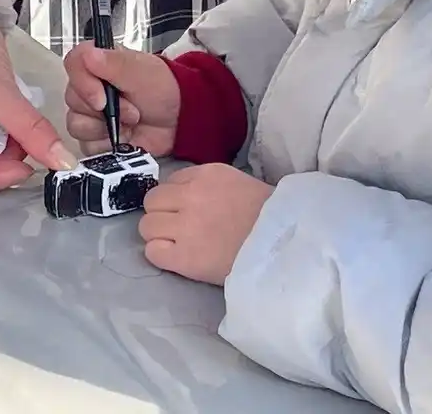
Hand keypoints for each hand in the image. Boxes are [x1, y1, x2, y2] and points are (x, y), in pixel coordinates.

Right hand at [64, 42, 180, 156]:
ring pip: (76, 125)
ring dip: (105, 128)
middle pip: (72, 99)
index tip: (102, 97)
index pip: (72, 64)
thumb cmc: (162, 89)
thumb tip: (87, 54)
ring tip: (129, 124)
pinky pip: (86, 146)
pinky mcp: (95, 138)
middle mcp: (89, 87)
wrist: (179, 120)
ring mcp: (90, 114)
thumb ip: (114, 63)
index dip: (82, 82)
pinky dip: (106, 144)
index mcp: (97, 63)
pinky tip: (124, 138)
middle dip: (104, 110)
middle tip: (132, 111)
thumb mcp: (141, 71)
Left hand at [139, 164, 272, 284]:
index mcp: (206, 174)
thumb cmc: (267, 217)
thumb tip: (182, 194)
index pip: (170, 181)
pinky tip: (176, 257)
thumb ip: (207, 185)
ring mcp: (185, 227)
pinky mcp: (184, 257)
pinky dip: (160, 255)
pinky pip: (152, 252)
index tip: (187, 210)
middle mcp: (191, 196)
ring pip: (146, 226)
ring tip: (177, 243)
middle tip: (177, 228)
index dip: (175, 198)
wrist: (284, 248)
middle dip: (161, 214)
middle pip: (152, 201)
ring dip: (158, 235)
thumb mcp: (237, 183)